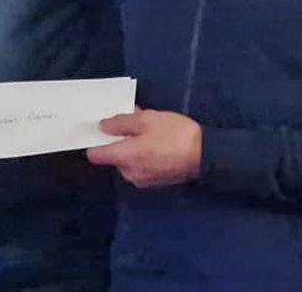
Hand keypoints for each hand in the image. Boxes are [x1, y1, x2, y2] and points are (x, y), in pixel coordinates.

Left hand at [86, 109, 202, 187]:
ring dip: (133, 147)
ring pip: (128, 160)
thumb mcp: (146, 119)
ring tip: (150, 132)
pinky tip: (158, 144)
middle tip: (134, 124)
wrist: (206, 155)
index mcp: (124, 157)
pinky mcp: (154, 181)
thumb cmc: (175, 135)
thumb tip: (103, 127)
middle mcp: (129, 173)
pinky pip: (141, 166)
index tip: (101, 129)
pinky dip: (144, 155)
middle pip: (113, 156)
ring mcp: (142, 180)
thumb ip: (121, 123)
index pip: (94, 155)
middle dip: (119, 140)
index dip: (95, 140)